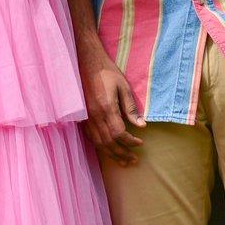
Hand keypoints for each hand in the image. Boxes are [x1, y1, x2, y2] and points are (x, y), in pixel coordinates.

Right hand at [78, 49, 144, 165]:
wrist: (86, 62)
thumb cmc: (107, 72)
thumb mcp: (123, 86)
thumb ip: (131, 107)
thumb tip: (141, 125)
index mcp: (107, 108)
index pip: (119, 133)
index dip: (130, 142)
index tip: (140, 143)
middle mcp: (95, 116)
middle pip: (109, 142)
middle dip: (122, 154)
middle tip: (134, 160)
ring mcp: (86, 118)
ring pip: (98, 143)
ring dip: (111, 155)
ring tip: (123, 161)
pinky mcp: (82, 117)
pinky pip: (91, 137)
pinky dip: (100, 147)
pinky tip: (108, 150)